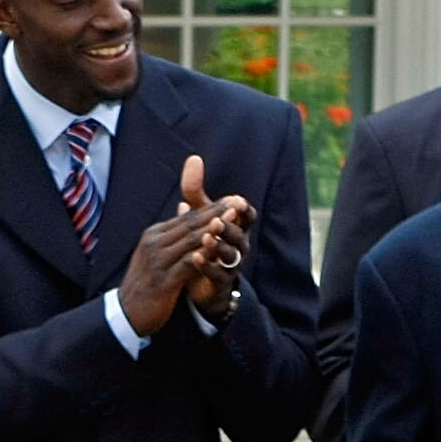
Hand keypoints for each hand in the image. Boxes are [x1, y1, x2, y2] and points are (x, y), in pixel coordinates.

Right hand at [118, 156, 245, 340]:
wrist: (126, 313)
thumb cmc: (145, 284)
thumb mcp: (156, 255)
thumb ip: (172, 237)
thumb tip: (186, 212)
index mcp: (154, 235)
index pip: (186, 217)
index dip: (210, 207)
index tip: (232, 199)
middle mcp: (154, 243)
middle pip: (190, 223)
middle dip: (216, 211)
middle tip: (238, 201)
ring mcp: (157, 261)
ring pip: (190, 240)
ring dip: (214, 228)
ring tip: (234, 219)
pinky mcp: (163, 280)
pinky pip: (188, 264)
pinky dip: (204, 255)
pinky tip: (220, 249)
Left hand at [175, 155, 254, 323]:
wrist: (197, 280)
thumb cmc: (203, 240)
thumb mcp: (199, 214)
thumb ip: (195, 190)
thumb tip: (193, 158)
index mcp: (236, 226)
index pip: (247, 216)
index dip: (244, 209)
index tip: (238, 201)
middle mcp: (238, 245)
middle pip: (239, 234)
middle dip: (229, 226)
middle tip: (217, 219)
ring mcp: (231, 265)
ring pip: (231, 255)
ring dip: (220, 245)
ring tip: (207, 237)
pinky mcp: (220, 283)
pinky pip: (217, 275)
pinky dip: (208, 266)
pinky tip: (195, 257)